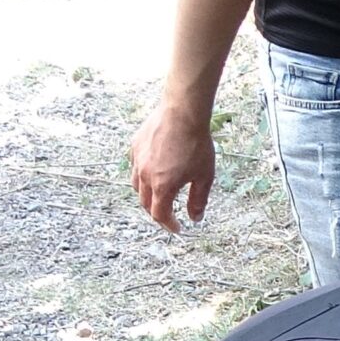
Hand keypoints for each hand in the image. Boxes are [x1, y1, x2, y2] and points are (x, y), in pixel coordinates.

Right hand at [130, 104, 216, 231]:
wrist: (183, 112)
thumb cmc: (196, 142)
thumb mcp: (204, 176)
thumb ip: (198, 199)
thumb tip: (196, 217)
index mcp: (162, 186)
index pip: (160, 215)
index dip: (168, 225)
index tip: (176, 228)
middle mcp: (145, 175)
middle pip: (145, 203)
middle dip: (157, 212)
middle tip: (168, 214)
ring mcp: (138, 160)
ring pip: (136, 185)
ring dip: (146, 195)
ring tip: (158, 195)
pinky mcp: (135, 145)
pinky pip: (135, 166)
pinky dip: (142, 174)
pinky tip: (153, 170)